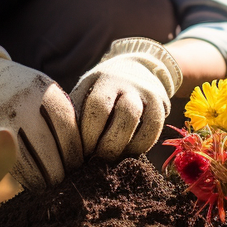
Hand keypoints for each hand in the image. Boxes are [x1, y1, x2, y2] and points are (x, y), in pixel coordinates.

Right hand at [0, 43, 83, 190]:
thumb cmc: (28, 92)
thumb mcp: (48, 90)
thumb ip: (64, 113)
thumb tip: (83, 153)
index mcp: (43, 90)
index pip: (65, 127)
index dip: (73, 151)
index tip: (78, 164)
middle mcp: (22, 102)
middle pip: (46, 146)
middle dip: (58, 169)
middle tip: (65, 180)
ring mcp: (1, 118)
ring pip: (25, 159)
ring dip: (40, 178)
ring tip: (49, 185)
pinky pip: (6, 162)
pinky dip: (21, 177)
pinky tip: (32, 182)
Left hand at [71, 38, 181, 159]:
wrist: (136, 67)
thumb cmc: (101, 87)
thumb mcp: (86, 89)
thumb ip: (77, 110)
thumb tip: (64, 144)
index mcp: (104, 78)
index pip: (98, 107)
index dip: (89, 134)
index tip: (81, 151)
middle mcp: (129, 83)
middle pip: (125, 115)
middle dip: (109, 144)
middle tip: (96, 159)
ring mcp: (148, 93)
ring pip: (145, 123)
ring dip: (127, 147)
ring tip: (112, 158)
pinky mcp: (162, 103)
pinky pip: (155, 129)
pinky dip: (142, 146)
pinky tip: (128, 153)